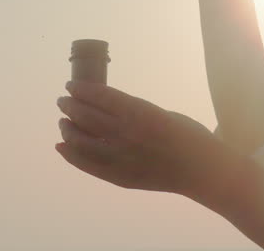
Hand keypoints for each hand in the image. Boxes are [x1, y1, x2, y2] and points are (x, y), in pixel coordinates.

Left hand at [55, 81, 234, 197]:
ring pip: (81, 141)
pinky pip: (87, 165)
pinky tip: (61, 147)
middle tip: (62, 102)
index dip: (81, 90)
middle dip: (70, 106)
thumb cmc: (186, 135)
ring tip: (63, 123)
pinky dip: (71, 156)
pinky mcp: (120, 177)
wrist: (201, 170)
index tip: (70, 86)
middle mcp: (126, 133)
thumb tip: (106, 109)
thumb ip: (134, 112)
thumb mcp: (160, 113)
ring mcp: (121, 157)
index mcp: (139, 112)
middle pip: (86, 116)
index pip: (100, 96)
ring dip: (67, 130)